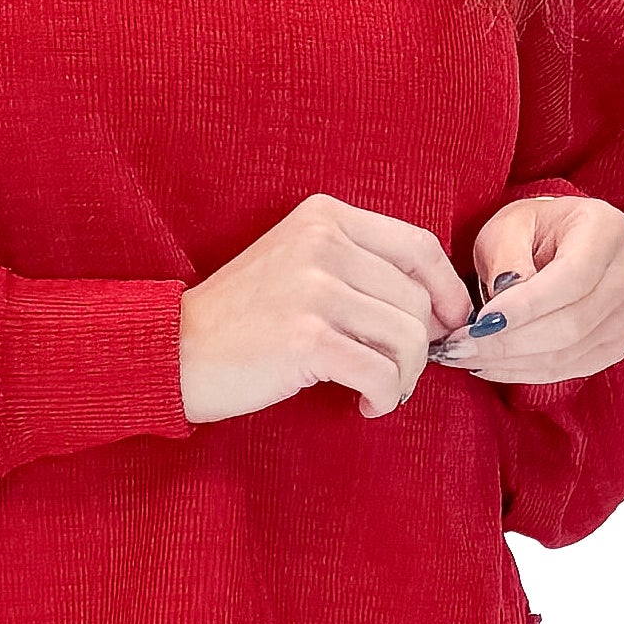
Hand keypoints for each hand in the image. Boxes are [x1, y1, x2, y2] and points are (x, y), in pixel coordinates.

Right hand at [179, 193, 474, 424]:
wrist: (175, 351)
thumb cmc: (244, 317)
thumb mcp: (300, 264)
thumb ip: (362, 267)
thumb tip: (444, 308)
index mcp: (324, 217)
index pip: (419, 247)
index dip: (448, 291)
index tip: (447, 326)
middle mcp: (322, 243)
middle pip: (417, 300)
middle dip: (421, 347)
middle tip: (396, 371)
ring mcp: (313, 289)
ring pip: (408, 338)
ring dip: (404, 377)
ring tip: (378, 390)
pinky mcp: (306, 339)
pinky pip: (382, 373)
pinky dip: (385, 397)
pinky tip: (365, 405)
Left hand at [428, 194, 623, 384]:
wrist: (555, 243)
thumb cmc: (529, 230)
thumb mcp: (506, 227)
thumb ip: (506, 257)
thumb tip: (506, 296)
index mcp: (606, 229)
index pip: (572, 278)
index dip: (526, 306)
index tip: (480, 322)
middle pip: (573, 322)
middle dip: (509, 341)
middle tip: (460, 347)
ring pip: (571, 351)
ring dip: (512, 361)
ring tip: (466, 356)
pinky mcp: (616, 343)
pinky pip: (572, 368)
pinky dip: (527, 372)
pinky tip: (491, 365)